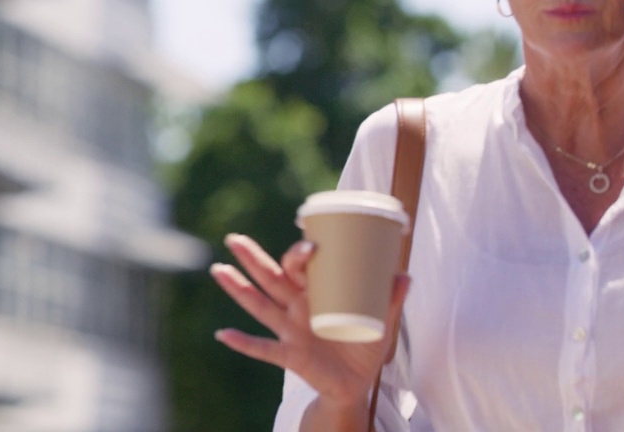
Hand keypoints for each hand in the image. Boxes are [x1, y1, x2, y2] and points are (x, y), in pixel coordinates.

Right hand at [210, 233, 411, 411]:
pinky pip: (262, 348)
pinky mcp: (289, 355)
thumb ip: (391, 300)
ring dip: (238, 289)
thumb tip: (404, 275)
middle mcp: (297, 307)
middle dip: (252, 258)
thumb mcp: (382, 322)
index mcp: (317, 292)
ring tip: (218, 269)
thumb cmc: (364, 346)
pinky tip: (223, 334)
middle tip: (234, 239)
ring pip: (259, 305)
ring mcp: (290, 330)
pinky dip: (242, 342)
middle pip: (270, 277)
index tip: (310, 245)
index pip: (301, 266)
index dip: (300, 253)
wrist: (356, 385)